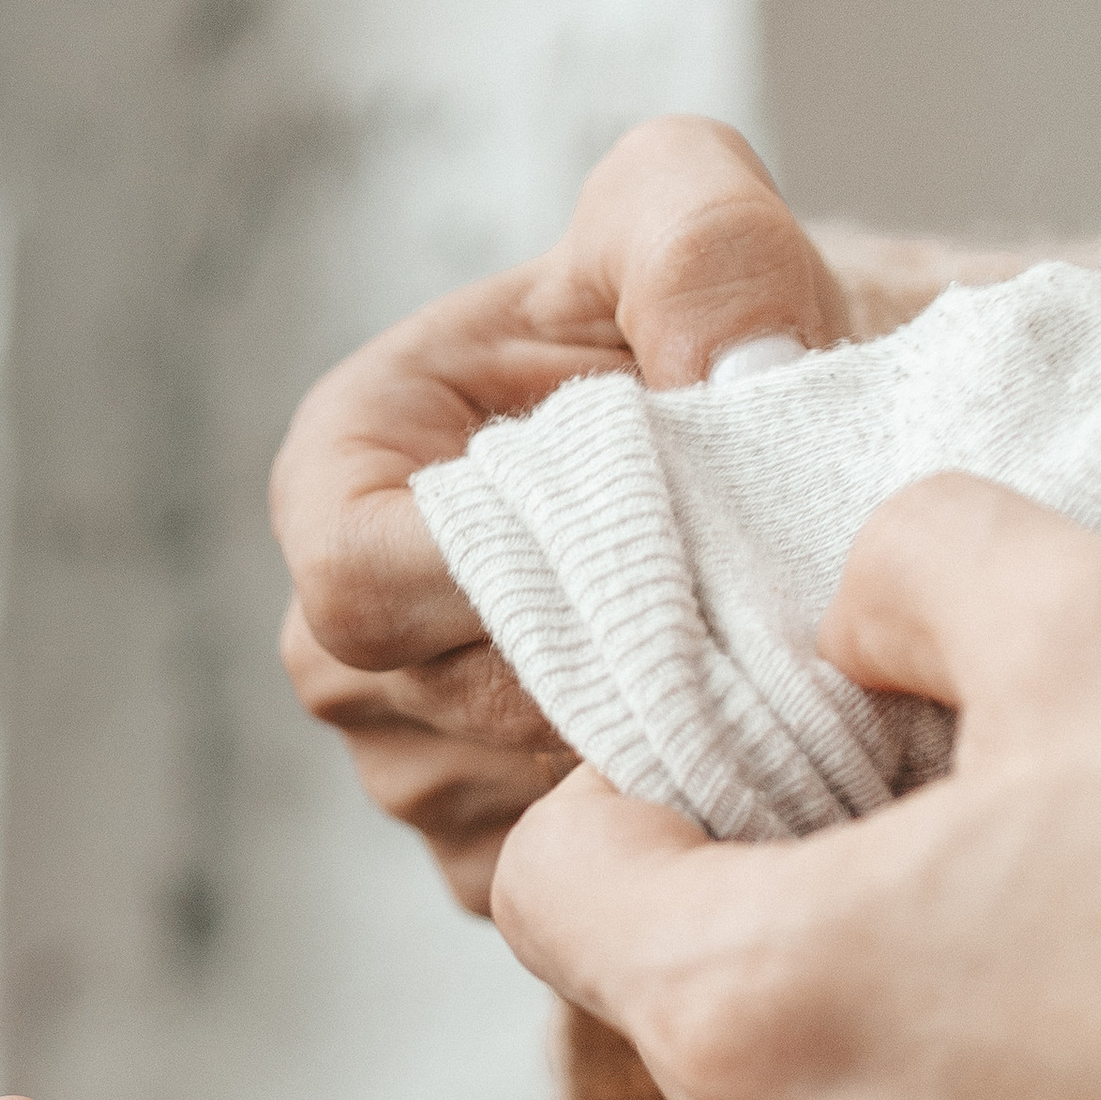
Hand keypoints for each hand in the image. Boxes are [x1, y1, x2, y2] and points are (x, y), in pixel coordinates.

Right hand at [270, 117, 848, 912]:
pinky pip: (580, 877)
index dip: (507, 579)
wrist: (757, 455)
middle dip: (615, 672)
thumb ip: (698, 243)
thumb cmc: (697, 326)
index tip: (655, 546)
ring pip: (528, 805)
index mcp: (335, 481)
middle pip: (454, 710)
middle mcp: (341, 654)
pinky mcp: (495, 872)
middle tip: (758, 620)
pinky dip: (673, 828)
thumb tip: (730, 376)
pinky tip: (750, 750)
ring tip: (765, 674)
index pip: (362, 581)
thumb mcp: (695, 222)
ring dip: (654, 756)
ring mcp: (413, 777)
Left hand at [491, 476, 1100, 1099]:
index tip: (770, 736)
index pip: (551, 878)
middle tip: (970, 807)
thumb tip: (853, 594)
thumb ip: (925, 561)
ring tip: (1088, 940)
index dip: (635, 777)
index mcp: (747, 1008)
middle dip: (786, 890)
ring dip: (896, 1019)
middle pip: (689, 999)